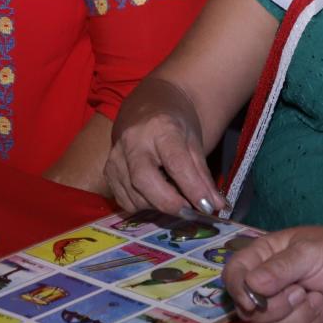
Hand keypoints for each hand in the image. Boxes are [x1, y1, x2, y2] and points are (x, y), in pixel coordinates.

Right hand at [103, 99, 220, 215]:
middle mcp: (132, 141)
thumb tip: (215, 206)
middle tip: (189, 212)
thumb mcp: (194, 142)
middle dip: (169, 202)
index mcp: (160, 128)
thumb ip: (203, 175)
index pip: (175, 162)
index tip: (207, 207)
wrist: (147, 109)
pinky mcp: (108, 173)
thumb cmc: (175, 125)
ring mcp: (115, 157)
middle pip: (144, 179)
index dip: (192, 188)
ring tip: (175, 200)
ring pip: (134, 195)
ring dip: (158, 206)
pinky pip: (125, 201)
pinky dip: (144, 206)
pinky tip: (156, 197)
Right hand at [223, 227, 322, 322]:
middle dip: (275, 306)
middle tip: (300, 291)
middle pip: (246, 310)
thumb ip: (280, 267)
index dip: (237, 289)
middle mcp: (266, 287)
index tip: (253, 297)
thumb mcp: (310, 251)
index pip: (232, 275)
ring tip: (317, 298)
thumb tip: (252, 285)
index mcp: (263, 258)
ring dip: (296, 317)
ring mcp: (280, 312)